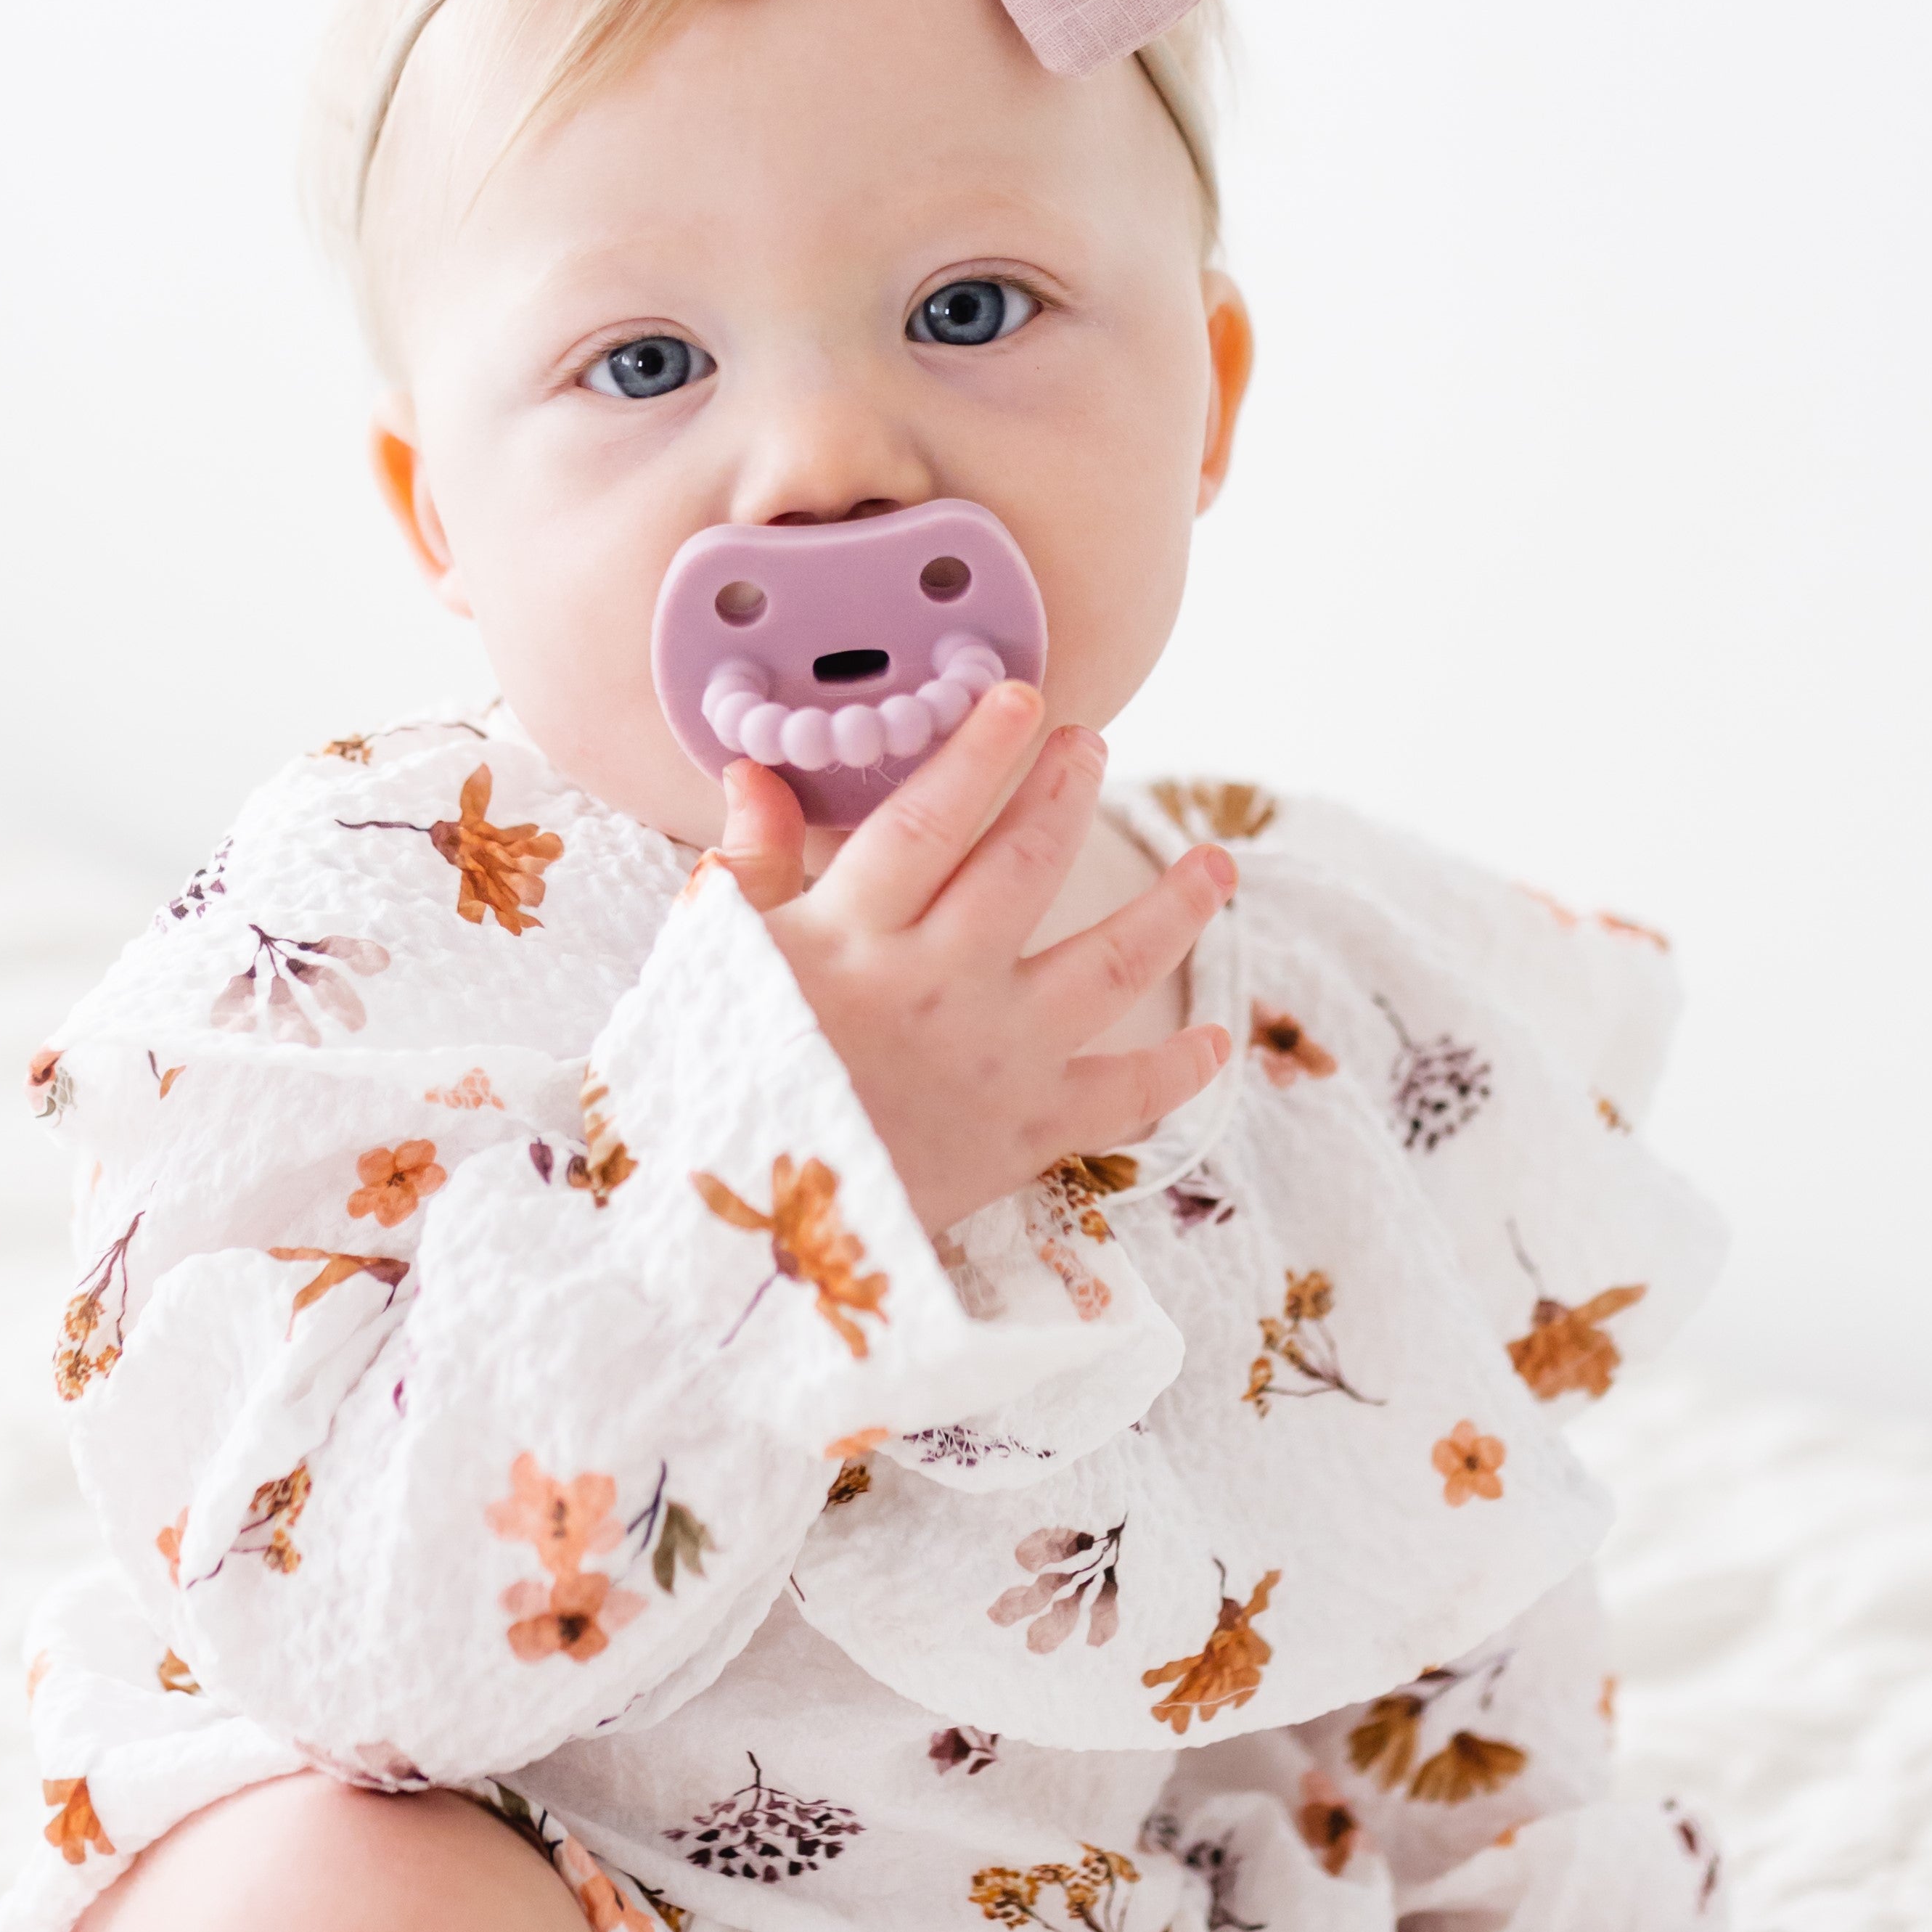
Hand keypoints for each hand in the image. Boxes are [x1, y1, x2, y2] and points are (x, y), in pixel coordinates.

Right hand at [708, 678, 1237, 1233]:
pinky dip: (1175, 1071)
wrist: (739, 1234)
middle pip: (1027, 866)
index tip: (1022, 697)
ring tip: (1215, 863)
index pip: (930, 818)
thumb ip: (749, 866)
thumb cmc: (717, 1084)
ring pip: (1108, 966)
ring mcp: (993, 1059)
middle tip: (1094, 744)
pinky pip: (1121, 1098)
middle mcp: (939, 984)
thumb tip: (751, 771)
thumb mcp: (716, 964)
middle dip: (1069, 792)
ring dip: (1171, 909)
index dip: (980, 750)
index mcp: (855, 936)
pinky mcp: (1022, 1135)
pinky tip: (1214, 1039)